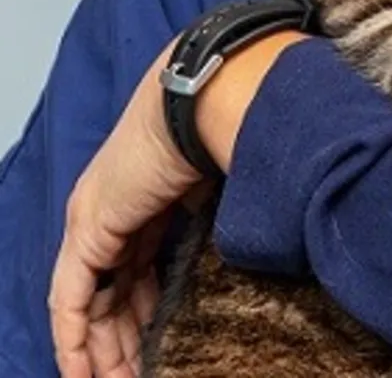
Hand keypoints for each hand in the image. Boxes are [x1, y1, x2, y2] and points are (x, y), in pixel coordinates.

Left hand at [49, 30, 309, 377]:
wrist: (215, 94)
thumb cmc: (239, 126)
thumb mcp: (234, 184)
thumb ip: (231, 220)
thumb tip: (268, 247)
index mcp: (152, 192)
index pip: (141, 263)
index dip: (148, 308)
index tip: (165, 346)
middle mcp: (118, 206)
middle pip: (116, 287)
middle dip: (128, 337)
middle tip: (143, 375)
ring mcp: (98, 217)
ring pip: (92, 301)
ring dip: (105, 348)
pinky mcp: (90, 229)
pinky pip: (72, 300)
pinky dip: (76, 339)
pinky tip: (86, 372)